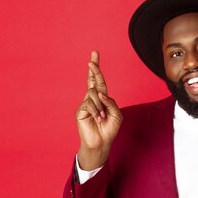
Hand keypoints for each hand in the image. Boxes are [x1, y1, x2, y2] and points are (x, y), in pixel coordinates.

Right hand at [76, 51, 121, 169]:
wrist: (101, 142)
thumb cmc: (110, 129)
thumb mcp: (116, 114)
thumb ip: (111, 102)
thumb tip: (100, 93)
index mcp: (102, 98)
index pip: (99, 80)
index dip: (96, 68)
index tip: (94, 54)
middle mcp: (93, 98)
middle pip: (92, 79)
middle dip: (94, 68)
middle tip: (92, 58)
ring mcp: (86, 104)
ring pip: (93, 94)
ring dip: (101, 106)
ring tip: (102, 118)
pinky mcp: (81, 110)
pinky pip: (89, 103)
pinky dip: (96, 111)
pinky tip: (98, 119)